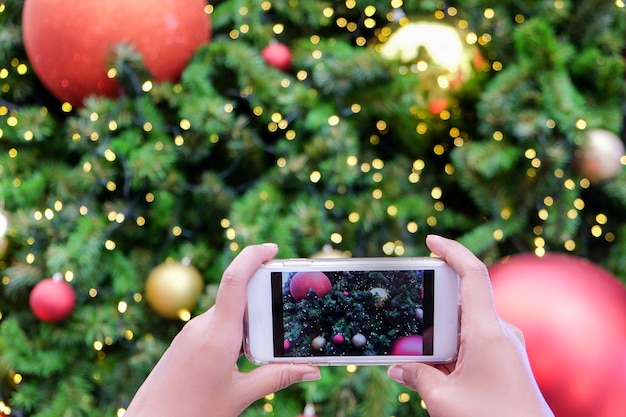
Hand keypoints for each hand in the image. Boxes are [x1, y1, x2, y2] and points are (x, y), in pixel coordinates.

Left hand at [125, 243, 320, 416]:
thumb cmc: (192, 414)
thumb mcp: (241, 396)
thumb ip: (278, 377)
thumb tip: (311, 369)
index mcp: (217, 336)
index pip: (235, 280)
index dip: (253, 256)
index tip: (272, 248)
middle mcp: (201, 326)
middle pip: (238, 298)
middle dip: (262, 303)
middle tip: (284, 319)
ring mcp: (190, 333)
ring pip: (227, 314)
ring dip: (249, 323)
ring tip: (263, 349)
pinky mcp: (185, 341)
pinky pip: (215, 325)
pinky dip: (234, 333)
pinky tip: (241, 357)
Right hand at [388, 235, 553, 416]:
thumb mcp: (443, 401)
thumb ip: (416, 376)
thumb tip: (397, 367)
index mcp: (487, 332)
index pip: (473, 275)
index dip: (452, 251)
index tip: (430, 240)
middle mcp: (499, 333)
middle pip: (460, 302)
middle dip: (430, 308)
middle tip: (404, 320)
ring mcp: (504, 346)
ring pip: (464, 326)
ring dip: (438, 335)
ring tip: (415, 355)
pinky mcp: (504, 360)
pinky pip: (472, 342)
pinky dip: (450, 349)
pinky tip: (433, 370)